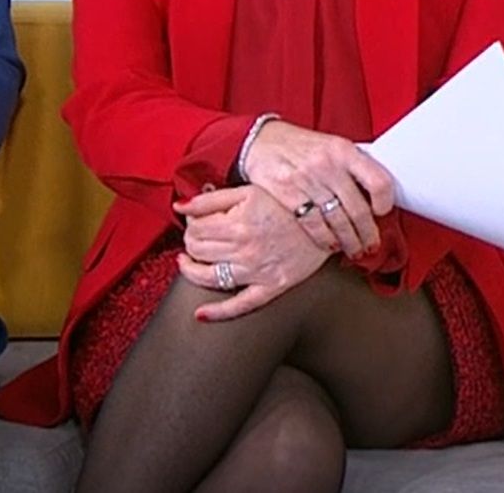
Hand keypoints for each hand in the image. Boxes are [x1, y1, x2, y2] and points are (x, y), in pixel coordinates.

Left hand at [174, 186, 329, 320]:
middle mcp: (245, 249)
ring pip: (209, 277)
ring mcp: (257, 271)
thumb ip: (210, 199)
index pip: (194, 228)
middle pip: (198, 250)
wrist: (324, 222)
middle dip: (191, 242)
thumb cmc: (285, 203)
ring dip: (191, 270)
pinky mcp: (271, 287)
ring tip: (188, 262)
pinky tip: (201, 314)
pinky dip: (218, 312)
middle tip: (196, 236)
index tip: (195, 220)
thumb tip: (179, 207)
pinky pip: (240, 305)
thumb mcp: (247, 191)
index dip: (190, 223)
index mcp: (238, 223)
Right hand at [239, 119, 397, 256]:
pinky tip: (330, 244)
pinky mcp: (287, 193)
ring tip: (353, 250)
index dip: (385, 202)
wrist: (260, 140)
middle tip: (370, 245)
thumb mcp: (331, 145)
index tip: (382, 212)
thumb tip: (377, 195)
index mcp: (344, 150)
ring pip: (338, 221)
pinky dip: (325, 239)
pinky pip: (314, 225)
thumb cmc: (300, 146)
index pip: (378, 181)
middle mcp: (328, 164)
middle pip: (358, 209)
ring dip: (349, 242)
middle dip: (368, 234)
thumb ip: (353, 166)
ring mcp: (307, 180)